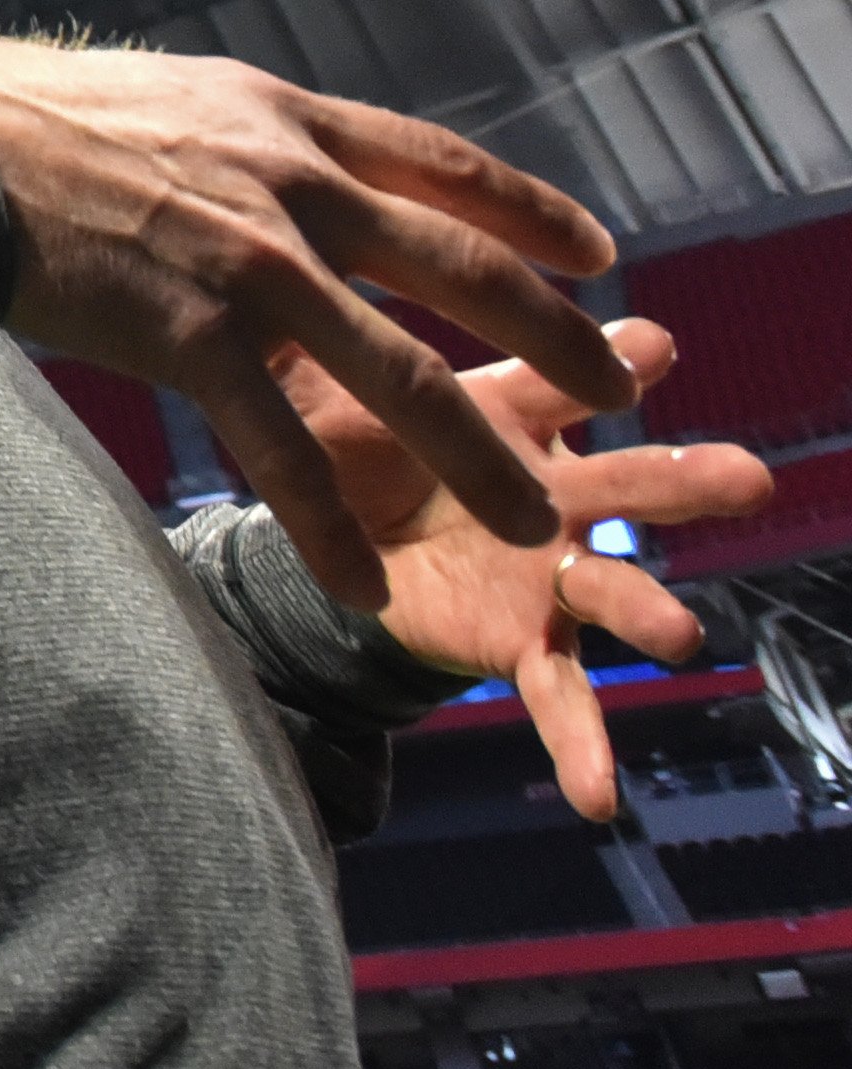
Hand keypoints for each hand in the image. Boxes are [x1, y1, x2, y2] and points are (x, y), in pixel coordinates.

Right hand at [0, 33, 629, 606]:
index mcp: (289, 124)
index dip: (532, 213)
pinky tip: (363, 584)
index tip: (598, 255)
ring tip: (537, 516)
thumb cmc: (36, 121)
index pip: (446, 167)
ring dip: (480, 456)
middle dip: (558, 338)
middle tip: (620, 387)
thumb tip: (294, 176)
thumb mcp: (177, 99)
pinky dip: (328, 528)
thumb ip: (254, 145)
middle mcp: (291, 189)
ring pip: (403, 377)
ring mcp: (251, 267)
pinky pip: (282, 452)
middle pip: (463, 271)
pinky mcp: (192, 340)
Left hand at [264, 314, 769, 820]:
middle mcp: (561, 495)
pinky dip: (583, 747)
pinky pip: (562, 697)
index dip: (615, 362)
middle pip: (634, 481)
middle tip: (750, 477)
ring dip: (651, 612)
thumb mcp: (354, 398)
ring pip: (620, 589)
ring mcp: (554, 574)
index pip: (567, 382)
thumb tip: (318, 271)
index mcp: (520, 421)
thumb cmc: (366, 446)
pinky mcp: (528, 640)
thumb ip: (357, 357)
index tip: (652, 346)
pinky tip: (602, 797)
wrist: (347, 536)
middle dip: (689, 479)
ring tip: (682, 637)